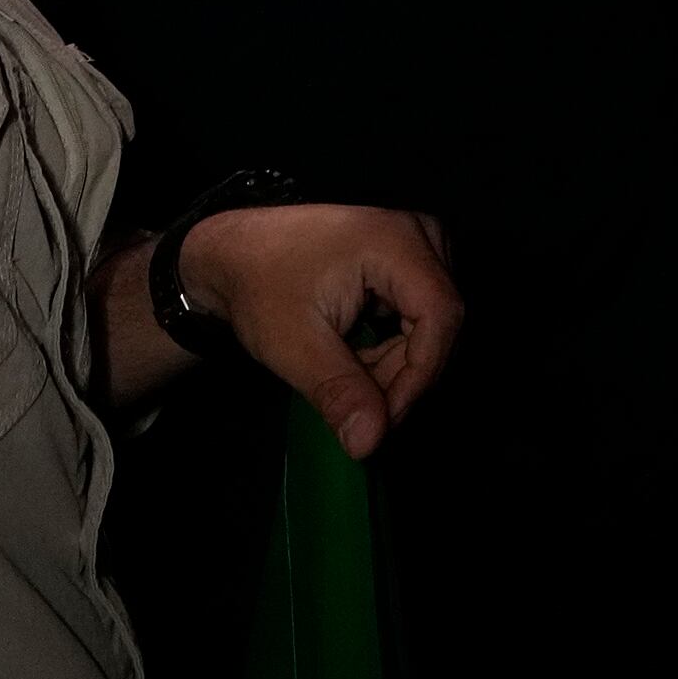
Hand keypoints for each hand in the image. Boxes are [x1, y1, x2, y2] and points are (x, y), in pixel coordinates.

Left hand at [174, 204, 462, 459]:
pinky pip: (421, 314)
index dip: (419, 374)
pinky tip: (355, 354)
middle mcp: (419, 234)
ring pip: (432, 323)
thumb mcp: (293, 345)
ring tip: (345, 372)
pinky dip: (392, 346)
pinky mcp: (409, 258)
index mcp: (396, 242)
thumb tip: (370, 444)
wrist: (237, 252)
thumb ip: (339, 392)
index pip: (440, 316)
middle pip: (439, 321)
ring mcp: (417, 243)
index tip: (383, 418)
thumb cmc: (260, 287)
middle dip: (402, 373)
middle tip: (356, 402)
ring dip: (395, 363)